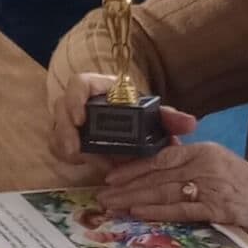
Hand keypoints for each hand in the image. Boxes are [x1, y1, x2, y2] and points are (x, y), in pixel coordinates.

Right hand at [49, 72, 198, 165]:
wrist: (132, 127)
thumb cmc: (140, 115)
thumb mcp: (155, 115)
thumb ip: (170, 118)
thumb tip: (190, 123)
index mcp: (99, 89)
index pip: (78, 84)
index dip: (75, 99)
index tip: (81, 118)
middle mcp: (80, 102)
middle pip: (61, 109)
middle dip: (65, 130)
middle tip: (75, 149)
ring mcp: (70, 121)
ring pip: (56, 130)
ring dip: (66, 145)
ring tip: (82, 160)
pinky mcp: (68, 139)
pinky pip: (58, 146)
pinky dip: (68, 155)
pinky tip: (85, 163)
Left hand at [96, 143, 247, 247]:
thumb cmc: (244, 185)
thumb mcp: (217, 163)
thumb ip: (188, 161)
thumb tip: (156, 162)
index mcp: (204, 151)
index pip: (160, 156)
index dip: (133, 167)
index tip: (111, 176)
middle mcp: (206, 165)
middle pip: (158, 175)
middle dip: (127, 186)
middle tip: (103, 195)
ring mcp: (212, 186)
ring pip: (165, 191)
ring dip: (135, 198)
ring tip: (113, 205)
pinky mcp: (219, 209)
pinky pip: (182, 209)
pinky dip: (158, 211)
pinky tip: (139, 213)